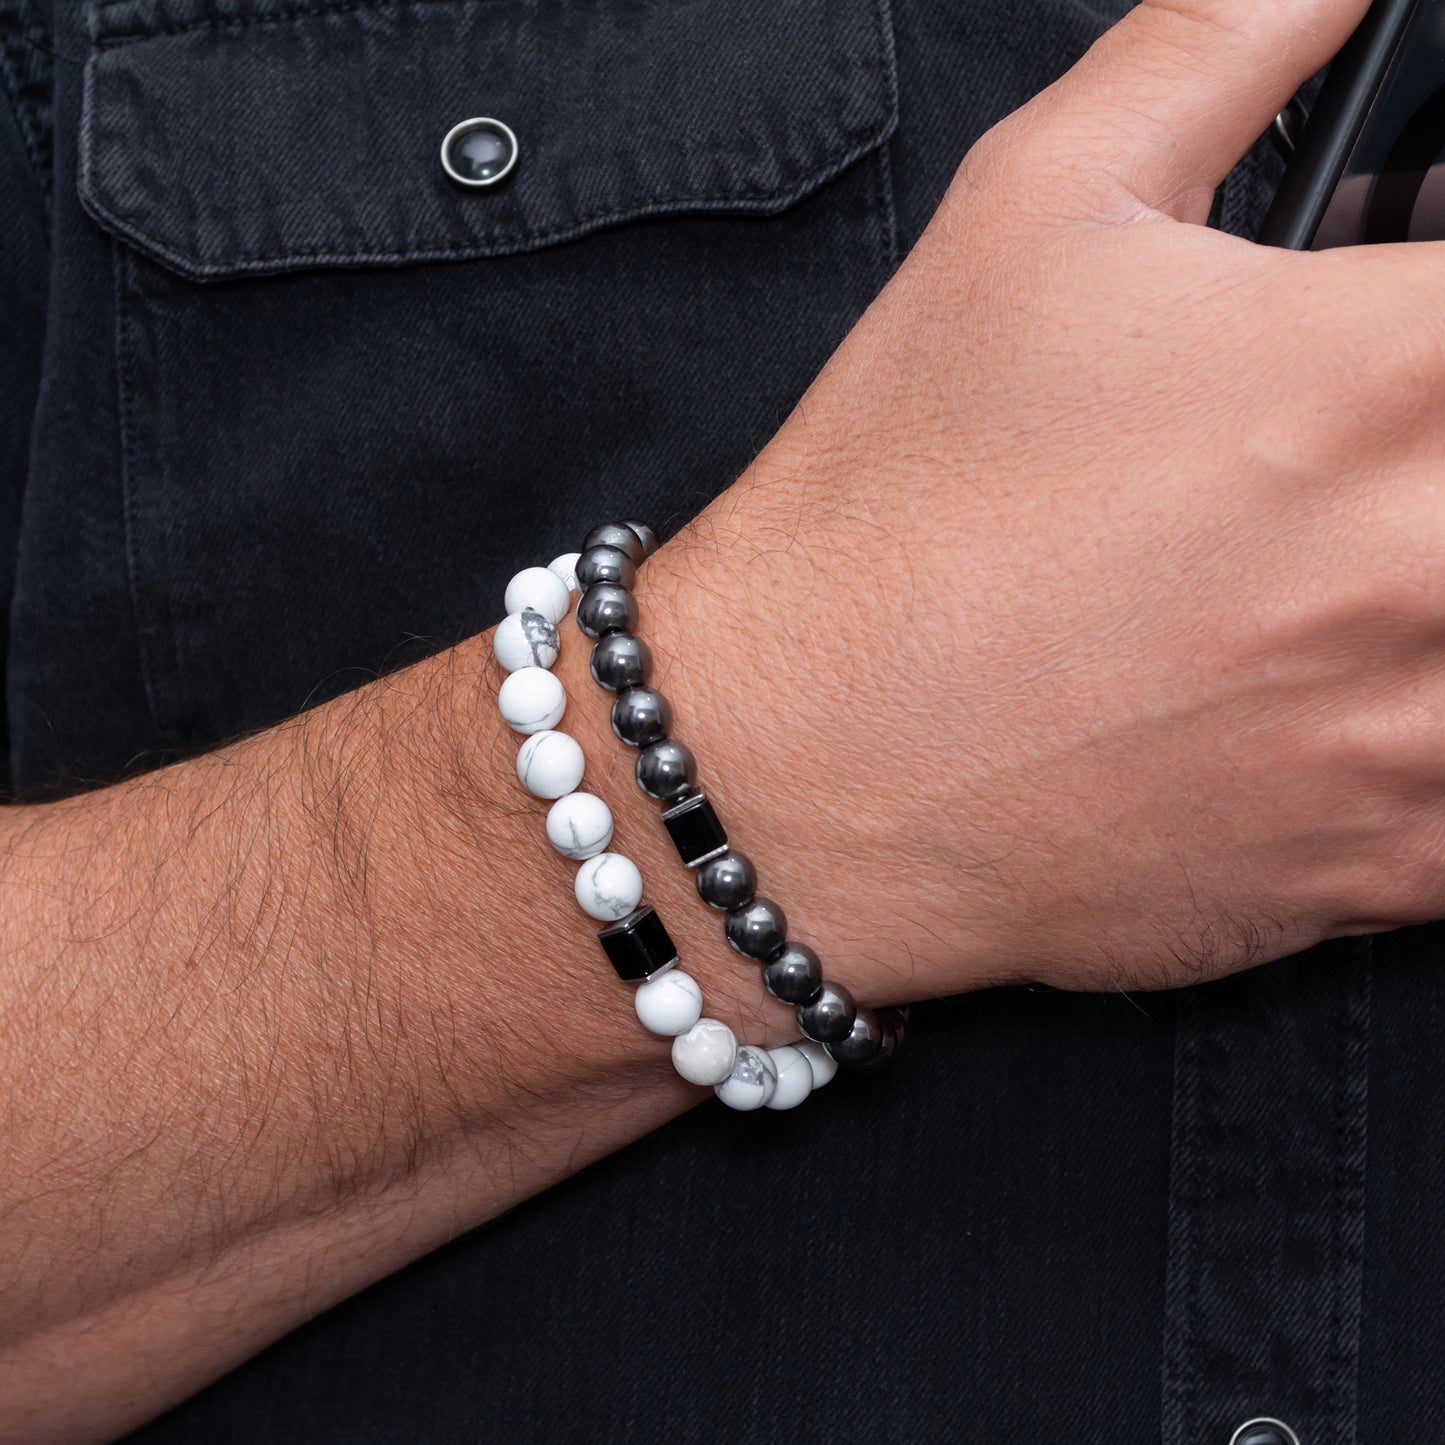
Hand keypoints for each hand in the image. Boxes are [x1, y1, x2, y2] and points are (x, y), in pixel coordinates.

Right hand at [637, 0, 1444, 1004]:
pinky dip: (1428, 733)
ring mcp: (1417, 739)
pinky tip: (1342, 701)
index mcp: (1383, 368)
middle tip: (1352, 461)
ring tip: (1330, 576)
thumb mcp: (1032, 211)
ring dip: (1431, 597)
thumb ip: (1225, 37)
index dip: (1440, 308)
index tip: (1400, 326)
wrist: (793, 766)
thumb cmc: (895, 506)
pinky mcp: (1381, 867)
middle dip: (1429, 454)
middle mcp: (1430, 559)